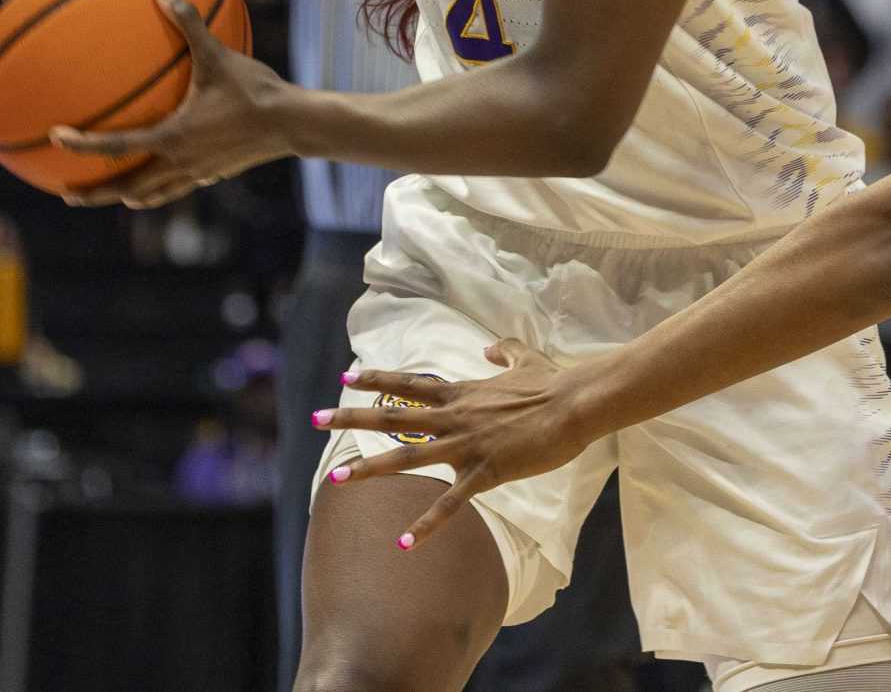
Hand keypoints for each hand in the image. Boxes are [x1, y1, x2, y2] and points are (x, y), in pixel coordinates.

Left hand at [51, 0, 290, 206]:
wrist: (292, 124)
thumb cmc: (254, 89)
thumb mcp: (217, 53)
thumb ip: (187, 21)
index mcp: (171, 138)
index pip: (116, 148)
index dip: (82, 145)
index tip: (55, 138)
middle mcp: (179, 162)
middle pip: (127, 188)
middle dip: (96, 193)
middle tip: (67, 193)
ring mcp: (197, 173)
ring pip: (152, 195)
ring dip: (126, 196)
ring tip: (110, 197)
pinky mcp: (214, 174)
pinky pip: (178, 186)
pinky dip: (161, 189)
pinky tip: (162, 178)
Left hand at [318, 340, 592, 547]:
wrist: (574, 403)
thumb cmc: (553, 381)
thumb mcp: (525, 357)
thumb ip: (504, 351)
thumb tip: (491, 348)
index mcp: (462, 393)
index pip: (409, 385)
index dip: (376, 381)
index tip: (345, 378)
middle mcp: (455, 417)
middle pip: (393, 417)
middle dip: (351, 419)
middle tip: (316, 418)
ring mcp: (466, 445)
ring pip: (408, 457)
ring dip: (371, 469)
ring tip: (337, 478)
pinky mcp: (485, 472)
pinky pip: (449, 503)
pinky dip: (426, 525)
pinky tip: (404, 543)